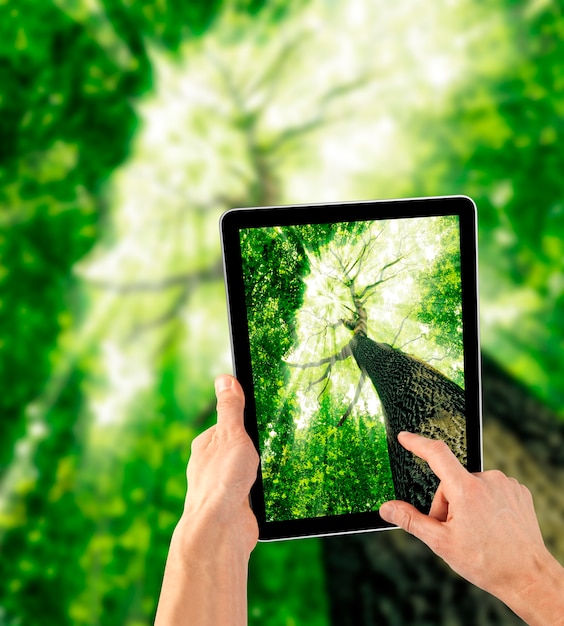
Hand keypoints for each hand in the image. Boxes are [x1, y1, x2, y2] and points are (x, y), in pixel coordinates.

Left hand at [155, 375, 258, 625]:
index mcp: (206, 445)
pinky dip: (262, 486)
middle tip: (274, 440)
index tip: (264, 416)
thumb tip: (224, 378)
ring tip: (275, 462)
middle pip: (237, 446)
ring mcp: (222, 485)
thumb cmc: (221, 481)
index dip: (246, 420)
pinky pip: (252, 488)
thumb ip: (230, 408)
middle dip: (255, 445)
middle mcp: (210, 464)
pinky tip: (272, 486)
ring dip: (259, 467)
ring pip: (245, 468)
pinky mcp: (235, 505)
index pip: (227, 422)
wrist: (220, 531)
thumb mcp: (231, 435)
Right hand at [380, 432, 563, 625]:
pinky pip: (490, 490)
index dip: (417, 443)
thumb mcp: (441, 543)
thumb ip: (411, 520)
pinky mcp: (518, 491)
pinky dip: (486, 504)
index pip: (436, 454)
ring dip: (467, 504)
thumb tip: (387, 508)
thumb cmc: (487, 563)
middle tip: (455, 531)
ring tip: (477, 532)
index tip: (404, 437)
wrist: (529, 577)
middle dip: (447, 503)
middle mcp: (488, 480)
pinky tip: (491, 526)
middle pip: (452, 482)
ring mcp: (506, 484)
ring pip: (471, 486)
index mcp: (466, 490)